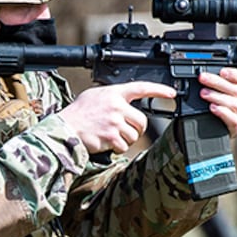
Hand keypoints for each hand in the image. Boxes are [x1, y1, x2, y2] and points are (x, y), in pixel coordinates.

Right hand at [57, 82, 173, 153]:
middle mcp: (116, 106)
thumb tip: (126, 102)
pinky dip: (117, 148)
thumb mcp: (95, 96)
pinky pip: (124, 146)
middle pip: (142, 121)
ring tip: (111, 136)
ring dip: (125, 140)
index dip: (159, 90)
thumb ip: (113, 97)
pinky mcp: (111, 137)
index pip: (141, 88)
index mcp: (114, 93)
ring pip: (134, 136)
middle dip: (136, 129)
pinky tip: (106, 143)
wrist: (65, 127)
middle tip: (125, 131)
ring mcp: (115, 122)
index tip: (171, 93)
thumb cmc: (78, 113)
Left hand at [198, 67, 236, 136]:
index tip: (223, 71)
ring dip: (217, 96)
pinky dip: (223, 112)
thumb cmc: (210, 113)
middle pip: (236, 90)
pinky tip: (213, 108)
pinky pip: (233, 120)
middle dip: (217, 82)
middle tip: (203, 78)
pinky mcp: (234, 128)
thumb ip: (210, 85)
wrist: (209, 134)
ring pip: (234, 103)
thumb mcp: (212, 95)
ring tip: (203, 94)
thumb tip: (201, 75)